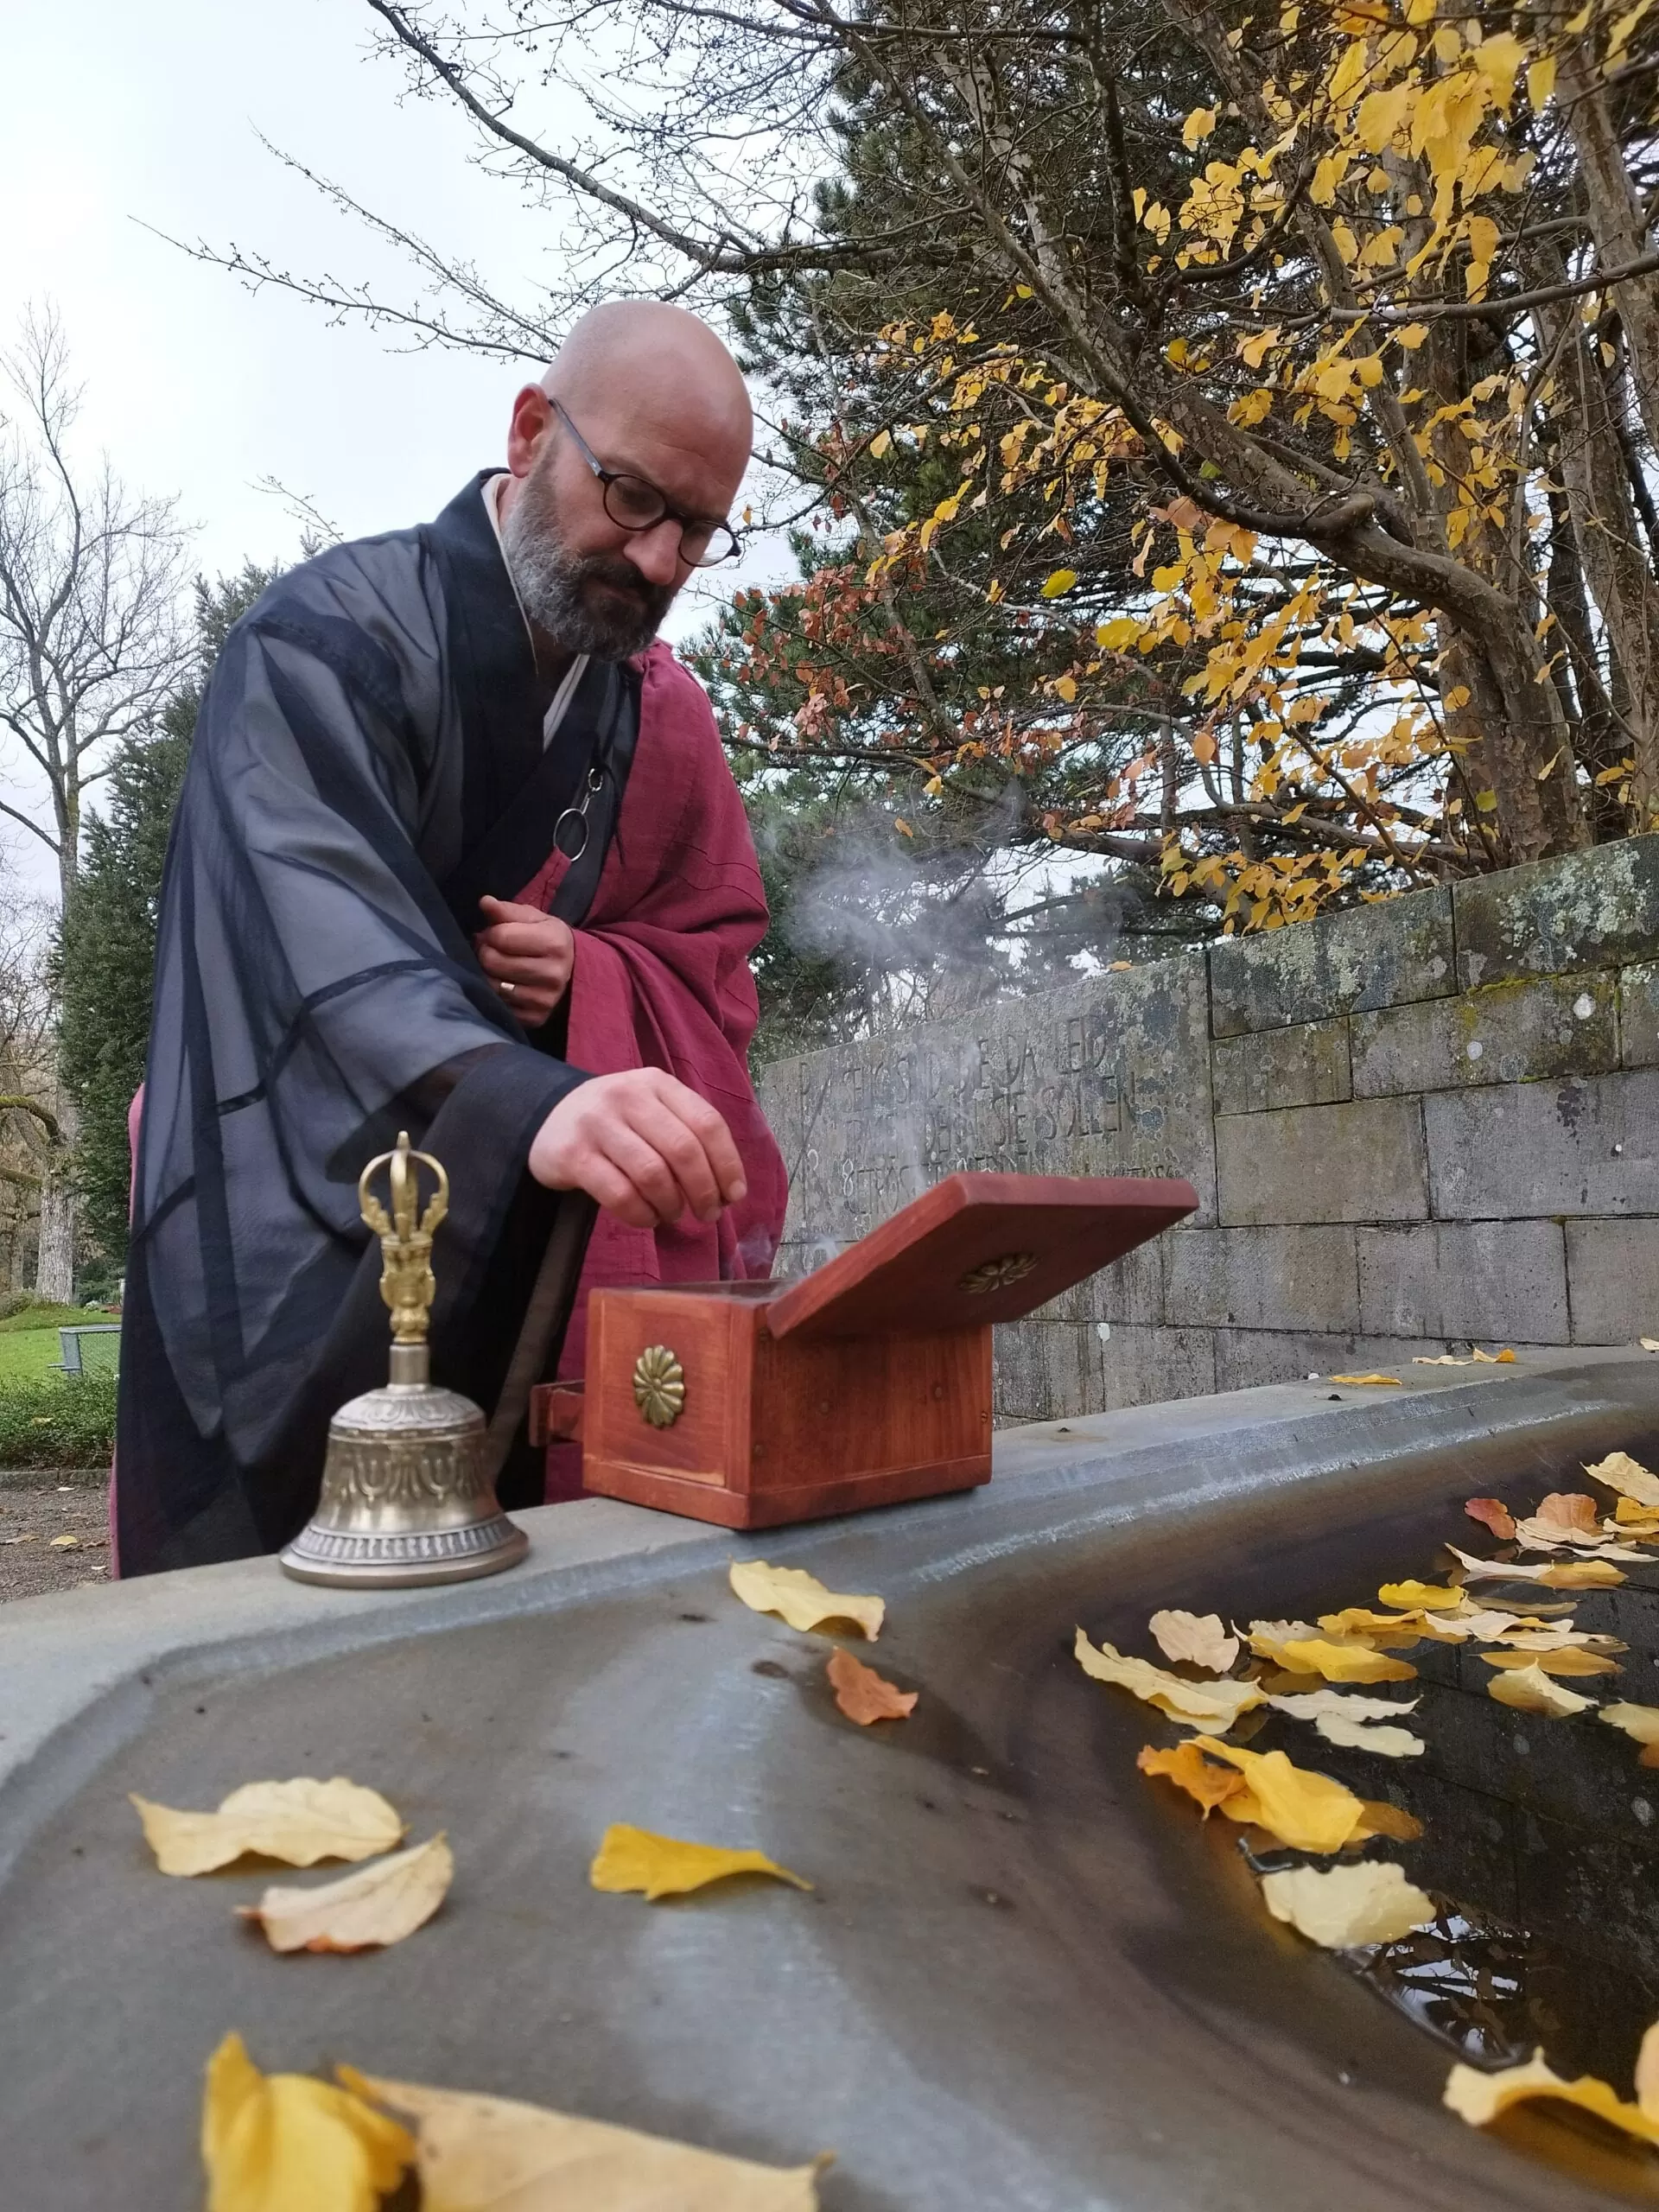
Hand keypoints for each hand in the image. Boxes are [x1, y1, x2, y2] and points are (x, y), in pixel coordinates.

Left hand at [475, 896, 573, 1025]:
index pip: (500, 936)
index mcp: (555, 943)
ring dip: (488, 975)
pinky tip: (506, 985)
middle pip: (493, 962)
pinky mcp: (536, 1019)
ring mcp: (546, 1000)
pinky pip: (500, 1006)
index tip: (497, 934)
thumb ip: (507, 911)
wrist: (574, 971)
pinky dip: (496, 995)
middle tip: (494, 951)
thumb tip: (484, 902)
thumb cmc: (547, 940)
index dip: (491, 933)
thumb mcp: (534, 919)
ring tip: (498, 967)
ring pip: (492, 986)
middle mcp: (553, 974)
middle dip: (487, 953)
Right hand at [529, 1069, 746, 1229]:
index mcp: (656, 1083)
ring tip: (673, 1213)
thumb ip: (688, 1135)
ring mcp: (597, 1124)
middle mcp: (627, 1096)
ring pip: (653, 1175)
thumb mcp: (651, 1110)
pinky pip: (620, 1195)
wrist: (547, 1118)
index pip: (707, 1122)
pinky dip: (641, 1215)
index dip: (727, 1164)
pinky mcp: (573, 1155)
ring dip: (672, 1205)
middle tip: (708, 1214)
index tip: (734, 1195)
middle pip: (684, 1150)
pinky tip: (646, 1217)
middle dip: (704, 1190)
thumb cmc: (616, 1122)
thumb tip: (729, 1188)